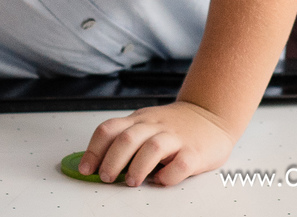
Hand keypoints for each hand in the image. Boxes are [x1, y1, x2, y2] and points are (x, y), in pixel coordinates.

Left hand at [78, 100, 235, 186]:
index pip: (109, 129)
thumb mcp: (145, 125)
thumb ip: (125, 140)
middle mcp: (154, 127)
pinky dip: (169, 175)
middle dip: (111, 160)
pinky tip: (161, 181)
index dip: (94, 150)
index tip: (86, 168)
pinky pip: (181, 164)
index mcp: (138, 121)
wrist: (210, 115)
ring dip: (137, 167)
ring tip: (131, 181)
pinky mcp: (195, 152)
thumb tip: (97, 164)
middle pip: (126, 139)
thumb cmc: (174, 126)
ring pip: (152, 148)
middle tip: (105, 177)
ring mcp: (175, 138)